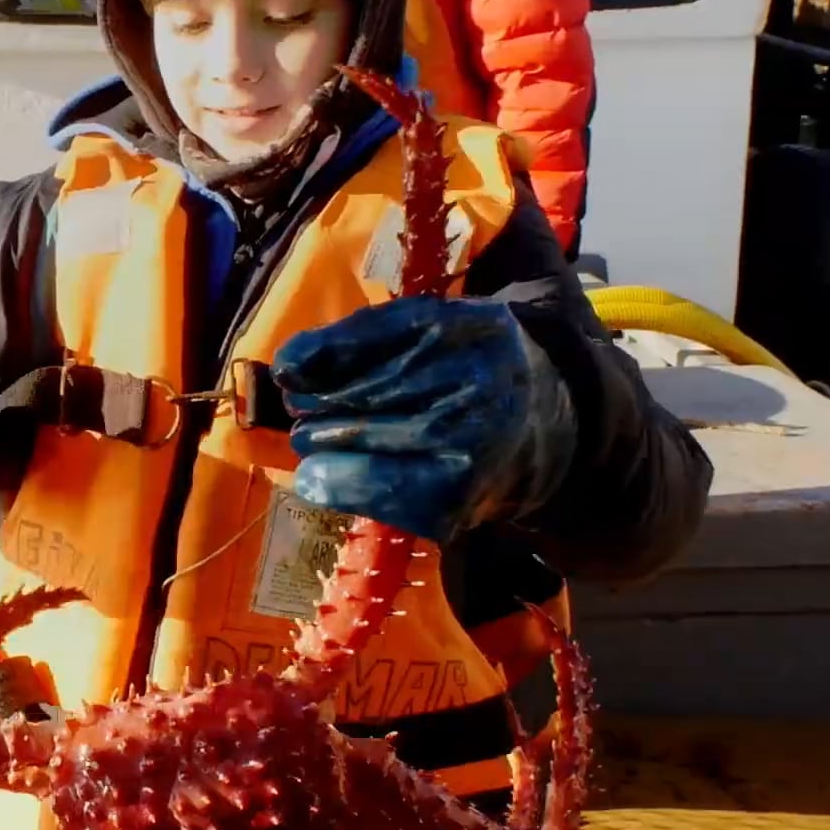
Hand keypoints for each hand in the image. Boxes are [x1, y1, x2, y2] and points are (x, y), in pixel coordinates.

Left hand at [270, 295, 575, 542]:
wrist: (544, 429)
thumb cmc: (467, 368)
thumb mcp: (436, 329)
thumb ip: (368, 335)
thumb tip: (289, 366)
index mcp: (472, 328)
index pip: (379, 335)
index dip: (321, 353)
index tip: (286, 369)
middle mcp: (476, 384)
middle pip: (362, 394)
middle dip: (315, 404)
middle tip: (299, 409)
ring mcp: (470, 446)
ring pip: (362, 443)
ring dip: (319, 444)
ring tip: (310, 441)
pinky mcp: (457, 500)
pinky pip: (375, 494)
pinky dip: (337, 485)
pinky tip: (318, 478)